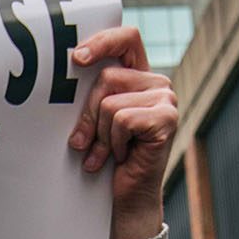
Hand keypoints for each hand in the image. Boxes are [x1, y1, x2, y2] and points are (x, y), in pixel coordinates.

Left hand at [68, 27, 177, 238]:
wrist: (127, 199)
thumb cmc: (108, 160)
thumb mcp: (95, 121)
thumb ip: (93, 96)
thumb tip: (71, 71)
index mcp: (140, 77)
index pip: (127, 39)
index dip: (102, 41)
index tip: (76, 59)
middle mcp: (157, 84)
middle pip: (107, 78)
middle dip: (89, 115)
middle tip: (86, 143)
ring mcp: (166, 100)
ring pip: (110, 103)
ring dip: (101, 135)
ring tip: (107, 153)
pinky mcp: (167, 119)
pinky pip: (121, 120)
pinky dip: (114, 143)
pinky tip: (122, 157)